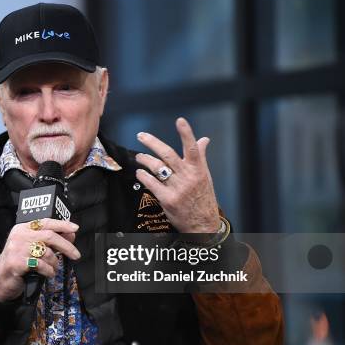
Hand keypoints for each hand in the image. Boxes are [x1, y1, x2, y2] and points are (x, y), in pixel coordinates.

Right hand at [0, 218, 80, 301]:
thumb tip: (71, 234)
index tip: (75, 228)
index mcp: (23, 228)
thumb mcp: (34, 248)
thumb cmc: (19, 261)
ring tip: (53, 268)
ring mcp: (17, 249)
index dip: (62, 224)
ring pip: (46, 253)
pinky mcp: (17, 262)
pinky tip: (48, 273)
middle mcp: (19, 236)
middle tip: (76, 255)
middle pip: (49, 236)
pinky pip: (41, 265)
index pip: (45, 222)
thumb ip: (50, 241)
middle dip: (66, 246)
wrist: (1, 279)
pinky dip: (49, 271)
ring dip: (55, 263)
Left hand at [134, 117, 220, 232]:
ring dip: (144, 160)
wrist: (202, 224)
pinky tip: (139, 173)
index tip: (180, 121)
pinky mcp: (167, 200)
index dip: (186, 134)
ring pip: (157, 168)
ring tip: (139, 157)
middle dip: (152, 143)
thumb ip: (201, 156)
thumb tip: (204, 139)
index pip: (193, 148)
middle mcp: (188, 177)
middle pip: (167, 155)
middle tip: (141, 136)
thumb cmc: (203, 198)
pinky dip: (143, 176)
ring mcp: (177, 189)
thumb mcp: (206, 176)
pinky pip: (151, 184)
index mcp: (198, 169)